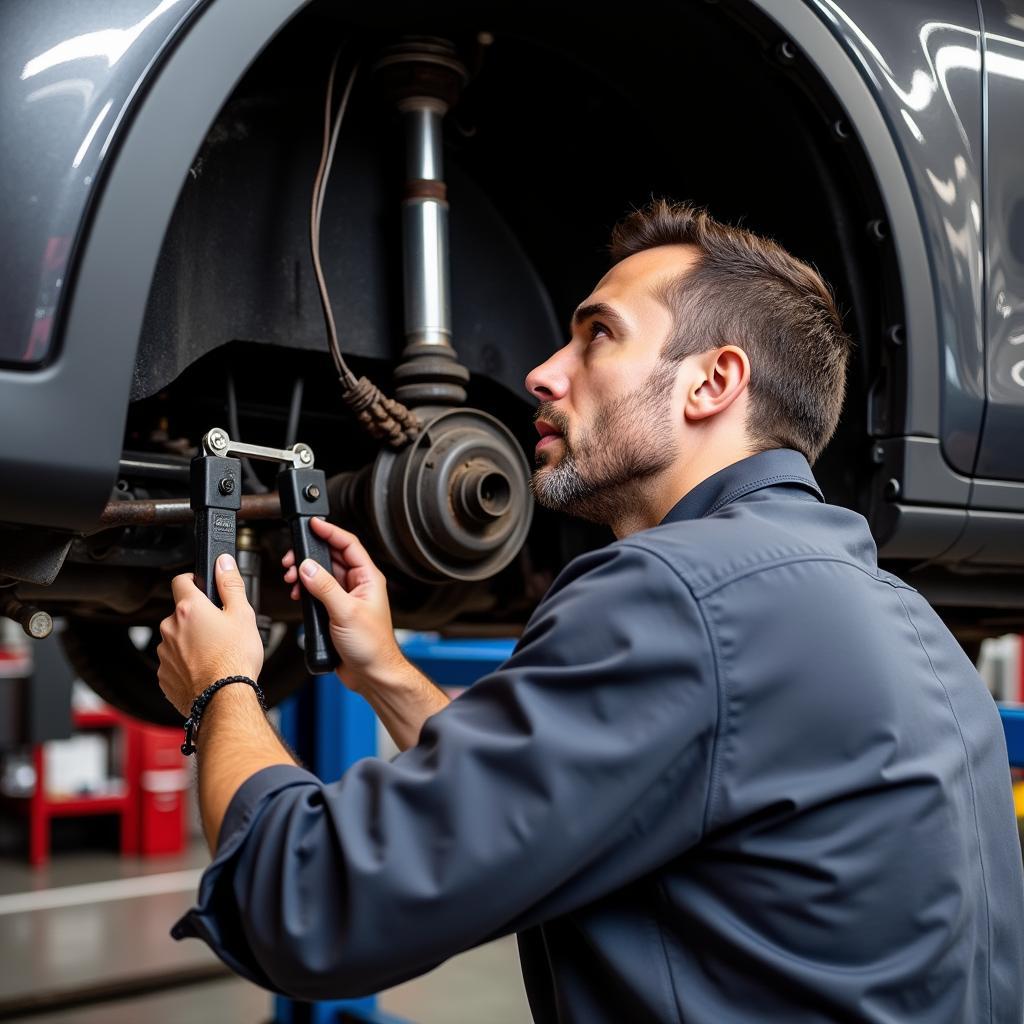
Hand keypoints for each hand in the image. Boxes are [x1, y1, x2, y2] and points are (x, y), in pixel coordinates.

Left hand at [157, 553, 264, 717]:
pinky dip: (186, 663)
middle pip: (180, 612)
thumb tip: (223, 562)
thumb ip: (230, 584)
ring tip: (214, 653)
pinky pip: (174, 662)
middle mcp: (170, 628)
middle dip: (196, 617)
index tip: (203, 588)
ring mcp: (164, 653)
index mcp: (189, 609)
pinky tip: (205, 669)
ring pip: (176, 638)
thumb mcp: (243, 614)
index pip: (181, 580)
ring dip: (190, 641)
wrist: (224, 698)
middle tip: (219, 629)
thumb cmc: (235, 659)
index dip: (193, 580)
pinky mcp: (163, 675)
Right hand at [282, 518, 404, 692]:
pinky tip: (298, 594)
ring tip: (292, 578)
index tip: (313, 524)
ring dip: (306, 574)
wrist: (372, 674)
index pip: (348, 545)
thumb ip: (326, 588)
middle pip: (332, 558)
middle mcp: (358, 585)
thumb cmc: (373, 646)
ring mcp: (346, 598)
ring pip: (322, 575)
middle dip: (310, 555)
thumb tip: (308, 567)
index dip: (330, 531)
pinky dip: (306, 590)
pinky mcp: (336, 612)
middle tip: (292, 559)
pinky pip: (318, 593)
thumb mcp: (346, 613)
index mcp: (368, 578)